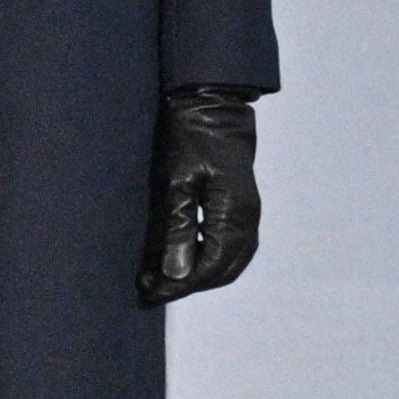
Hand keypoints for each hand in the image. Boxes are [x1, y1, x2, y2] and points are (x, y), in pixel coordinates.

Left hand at [144, 86, 262, 302]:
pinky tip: (182, 257)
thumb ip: (177, 227)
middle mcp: (247, 221)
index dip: (180, 284)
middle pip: (222, 270)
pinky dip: (207, 259)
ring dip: (197, 274)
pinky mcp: (242, 209)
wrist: (212, 107)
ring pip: (228, 263)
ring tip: (160, 277)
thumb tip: (177, 272)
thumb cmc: (190, 138)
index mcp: (234, 215)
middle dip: (187, 284)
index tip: (150, 292)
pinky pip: (230, 248)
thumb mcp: (176, 180)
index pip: (209, 267)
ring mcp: (249, 216)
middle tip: (150, 288)